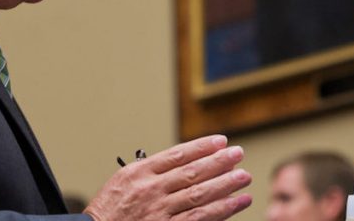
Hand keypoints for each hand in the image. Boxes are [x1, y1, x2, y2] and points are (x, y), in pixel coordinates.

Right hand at [84, 135, 251, 220]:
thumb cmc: (110, 210)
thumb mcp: (124, 181)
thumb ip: (152, 171)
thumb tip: (187, 160)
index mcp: (139, 172)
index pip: (177, 154)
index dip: (202, 147)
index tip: (221, 141)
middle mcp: (151, 190)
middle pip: (192, 172)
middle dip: (219, 162)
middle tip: (238, 154)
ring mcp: (159, 211)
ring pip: (199, 194)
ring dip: (225, 184)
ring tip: (244, 177)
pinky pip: (199, 217)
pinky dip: (221, 209)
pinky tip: (236, 202)